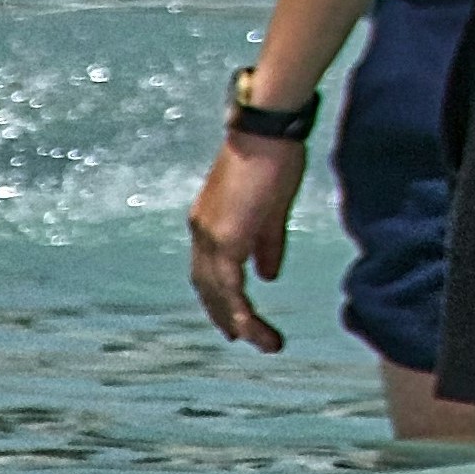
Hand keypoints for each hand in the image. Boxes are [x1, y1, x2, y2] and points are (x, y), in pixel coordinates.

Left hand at [187, 131, 307, 353]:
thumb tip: (268, 275)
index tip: (235, 318)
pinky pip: (230, 287)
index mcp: (209, 222)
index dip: (220, 296)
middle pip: (207, 286)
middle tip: (240, 337)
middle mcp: (201, 232)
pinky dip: (240, 311)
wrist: (266, 132)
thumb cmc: (273, 158)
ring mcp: (209, 236)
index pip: (209, 270)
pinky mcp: (225, 239)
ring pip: (217, 292)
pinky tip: (254, 328)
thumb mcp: (272, 208)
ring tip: (261, 341)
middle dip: (224, 315)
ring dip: (237, 320)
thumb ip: (267, 244)